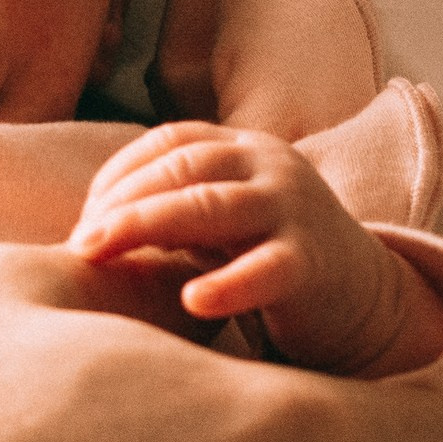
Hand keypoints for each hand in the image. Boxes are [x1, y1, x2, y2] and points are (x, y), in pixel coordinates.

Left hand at [70, 126, 442, 377]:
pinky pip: (265, 269)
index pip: (172, 141)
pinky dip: (228, 285)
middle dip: (121, 202)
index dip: (119, 173)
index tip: (83, 216)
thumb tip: (87, 230)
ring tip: (97, 253)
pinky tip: (193, 300)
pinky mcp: (312, 263)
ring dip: (145, 226)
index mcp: (245, 149)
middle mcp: (270, 167)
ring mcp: (294, 210)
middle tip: (77, 242)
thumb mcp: (222, 223)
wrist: (365, 300)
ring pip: (212, 206)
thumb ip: (172, 211)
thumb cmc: (271, 259)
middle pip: (184, 168)